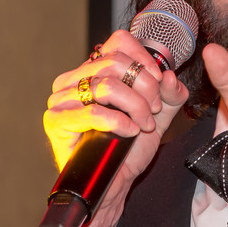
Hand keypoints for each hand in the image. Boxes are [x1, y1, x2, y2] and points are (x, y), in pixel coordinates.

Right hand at [43, 29, 187, 226]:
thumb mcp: (157, 115)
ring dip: (135, 106)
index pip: (119, 41)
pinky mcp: (56, 122)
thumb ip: (169, 94)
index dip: (145, 58)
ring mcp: (61, 99)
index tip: (160, 81)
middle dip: (145, 86)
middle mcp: (73, 79)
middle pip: (115, 62)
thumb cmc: (127, 149)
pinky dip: (119, 121)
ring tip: (144, 123)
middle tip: (154, 109)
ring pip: (107, 85)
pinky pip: (93, 112)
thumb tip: (171, 77)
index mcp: (94, 70)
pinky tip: (130, 132)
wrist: (111, 185)